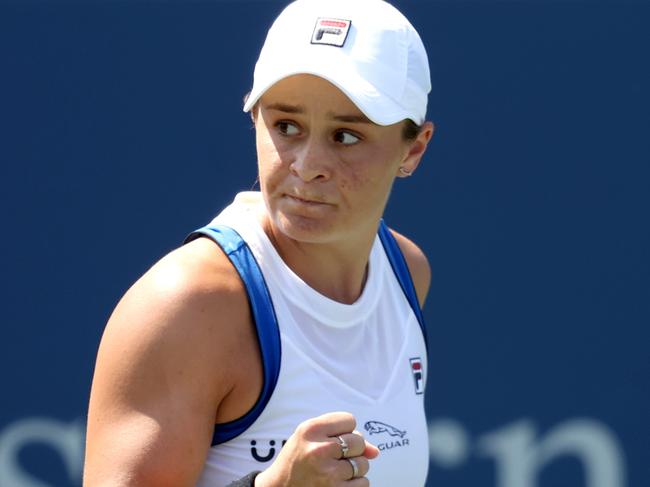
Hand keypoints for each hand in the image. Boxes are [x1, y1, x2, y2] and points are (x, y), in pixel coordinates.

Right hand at [254, 412, 379, 485]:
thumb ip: (342, 435)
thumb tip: (376, 452)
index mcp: (310, 430)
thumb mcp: (311, 439)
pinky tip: (337, 483)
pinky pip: (363, 483)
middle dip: (351, 449)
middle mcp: (319, 450)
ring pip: (363, 464)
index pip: (349, 420)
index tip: (331, 438)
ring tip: (333, 471)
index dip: (344, 430)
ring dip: (354, 469)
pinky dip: (354, 484)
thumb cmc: (298, 461)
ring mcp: (328, 474)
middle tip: (332, 457)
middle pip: (359, 441)